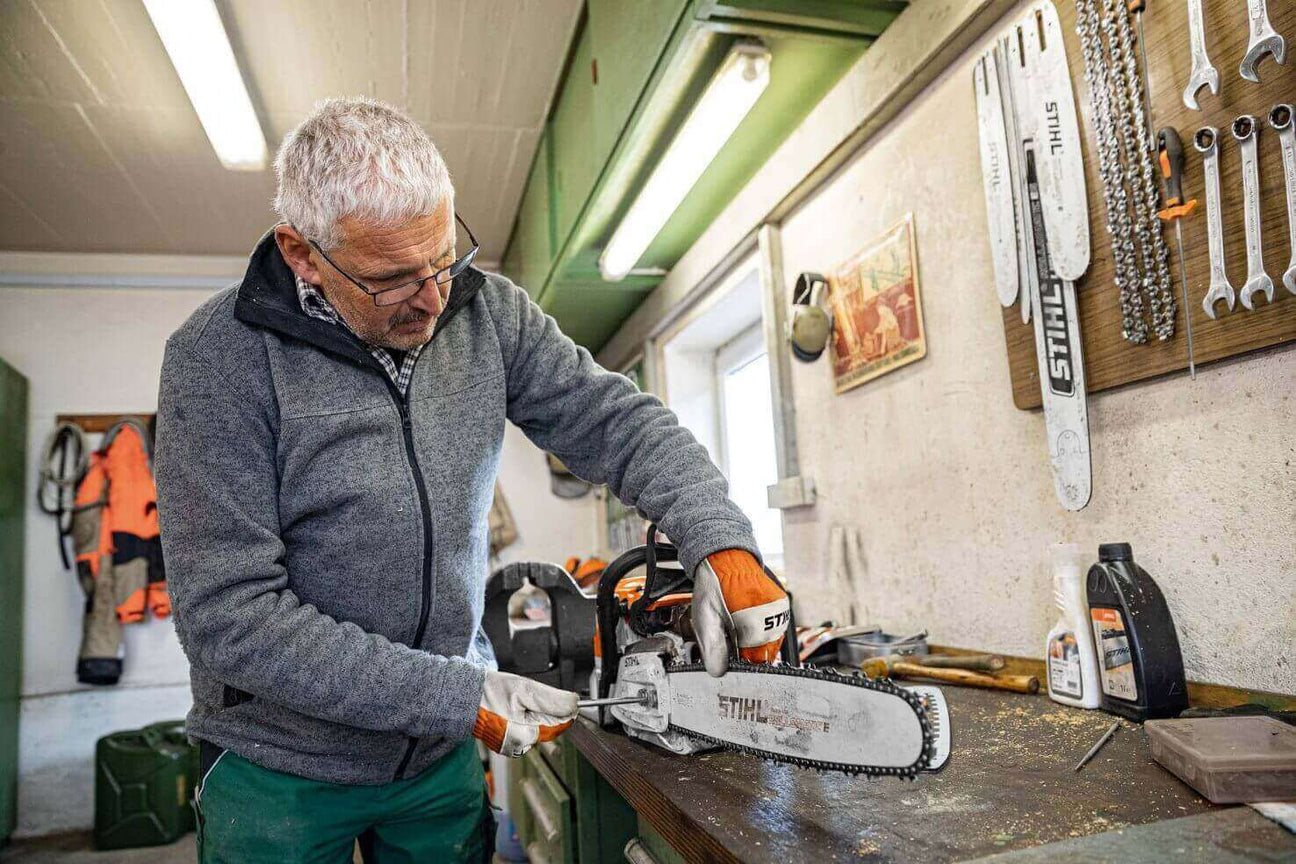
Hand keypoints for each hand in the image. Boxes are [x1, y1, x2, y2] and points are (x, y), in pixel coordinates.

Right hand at [473, 670, 578, 756]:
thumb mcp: (524, 688)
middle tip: (529, 696)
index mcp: (524, 735)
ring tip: (517, 701)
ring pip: (538, 727)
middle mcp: (518, 746)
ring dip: (535, 712)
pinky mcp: (507, 742)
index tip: (568, 698)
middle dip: (546, 709)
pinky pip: (525, 729)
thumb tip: (574, 704)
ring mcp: (512, 746)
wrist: (462, 697)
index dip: (566, 709)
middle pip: (549, 726)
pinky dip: (524, 718)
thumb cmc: (487, 692)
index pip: (560, 725)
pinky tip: (512, 709)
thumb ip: (552, 698)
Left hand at [693, 549, 788, 676]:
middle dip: (746, 653)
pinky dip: (759, 629)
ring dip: (753, 641)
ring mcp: (780, 612)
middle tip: (729, 639)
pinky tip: (744, 620)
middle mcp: (774, 620)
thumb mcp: (705, 619)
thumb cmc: (714, 585)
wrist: (726, 558)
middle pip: (763, 654)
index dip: (740, 666)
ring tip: (736, 626)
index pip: (755, 663)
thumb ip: (713, 647)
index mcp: (756, 625)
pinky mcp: (780, 606)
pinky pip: (773, 627)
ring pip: (769, 642)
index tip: (729, 661)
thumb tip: (719, 672)